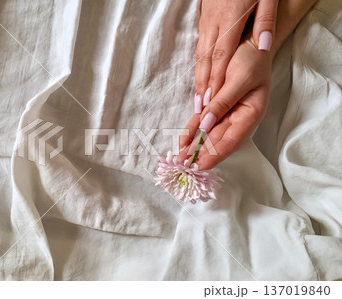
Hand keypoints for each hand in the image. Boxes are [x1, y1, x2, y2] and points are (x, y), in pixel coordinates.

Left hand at [180, 37, 272, 169]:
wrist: (250, 40)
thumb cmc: (251, 58)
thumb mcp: (239, 78)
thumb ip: (223, 102)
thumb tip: (205, 125)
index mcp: (252, 114)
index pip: (233, 140)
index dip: (216, 154)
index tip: (201, 165)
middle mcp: (240, 117)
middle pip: (219, 140)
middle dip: (202, 153)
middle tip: (185, 164)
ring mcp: (228, 112)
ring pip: (209, 133)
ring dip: (195, 145)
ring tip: (181, 157)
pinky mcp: (217, 105)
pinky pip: (203, 120)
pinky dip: (193, 129)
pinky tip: (183, 139)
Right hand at [194, 0, 277, 112]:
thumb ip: (265, 21)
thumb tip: (264, 47)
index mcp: (230, 20)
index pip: (221, 55)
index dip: (216, 79)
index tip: (212, 100)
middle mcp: (214, 24)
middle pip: (206, 60)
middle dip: (203, 86)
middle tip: (199, 108)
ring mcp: (206, 23)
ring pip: (200, 55)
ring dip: (198, 79)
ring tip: (197, 100)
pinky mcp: (204, 21)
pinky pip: (199, 48)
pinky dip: (198, 66)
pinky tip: (198, 78)